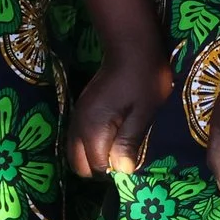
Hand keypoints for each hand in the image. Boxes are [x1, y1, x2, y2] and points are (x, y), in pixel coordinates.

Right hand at [67, 48, 173, 176]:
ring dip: (95, 158)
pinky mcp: (83, 110)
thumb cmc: (143, 79)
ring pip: (76, 152)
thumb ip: (129, 143)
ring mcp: (78, 116)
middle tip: (126, 160)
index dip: (115, 172)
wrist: (131, 47)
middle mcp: (79, 124)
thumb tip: (122, 171)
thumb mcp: (143, 113)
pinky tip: (114, 139)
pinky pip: (79, 139)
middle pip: (79, 164)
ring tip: (121, 152)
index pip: (96, 167)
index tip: (133, 165)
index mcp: (93, 127)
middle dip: (100, 169)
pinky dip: (92, 147)